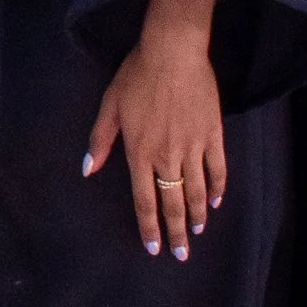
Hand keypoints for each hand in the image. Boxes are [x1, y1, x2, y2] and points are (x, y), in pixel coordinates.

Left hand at [83, 0, 224, 262]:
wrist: (173, 52)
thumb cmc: (136, 76)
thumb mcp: (110, 106)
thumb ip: (100, 141)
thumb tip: (88, 170)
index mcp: (139, 152)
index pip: (145, 200)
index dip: (150, 227)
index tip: (154, 248)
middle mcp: (167, 156)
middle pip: (173, 202)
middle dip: (177, 231)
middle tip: (181, 255)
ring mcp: (193, 146)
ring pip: (197, 190)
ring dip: (198, 214)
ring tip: (198, 232)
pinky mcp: (213, 134)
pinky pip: (218, 168)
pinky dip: (218, 187)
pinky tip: (216, 202)